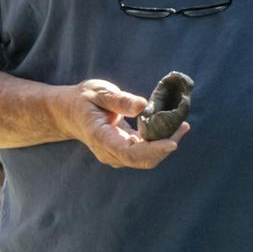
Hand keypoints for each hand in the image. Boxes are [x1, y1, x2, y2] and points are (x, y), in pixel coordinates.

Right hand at [64, 78, 181, 170]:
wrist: (69, 113)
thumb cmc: (83, 100)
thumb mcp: (98, 92)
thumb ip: (119, 100)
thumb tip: (142, 105)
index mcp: (100, 137)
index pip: (129, 152)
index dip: (153, 150)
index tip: (172, 143)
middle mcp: (109, 152)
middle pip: (143, 159)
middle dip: (166, 146)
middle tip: (183, 125)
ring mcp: (116, 155)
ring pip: (147, 158)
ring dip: (166, 144)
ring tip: (182, 124)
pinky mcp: (124, 152)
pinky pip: (146, 152)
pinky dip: (161, 141)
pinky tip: (173, 127)